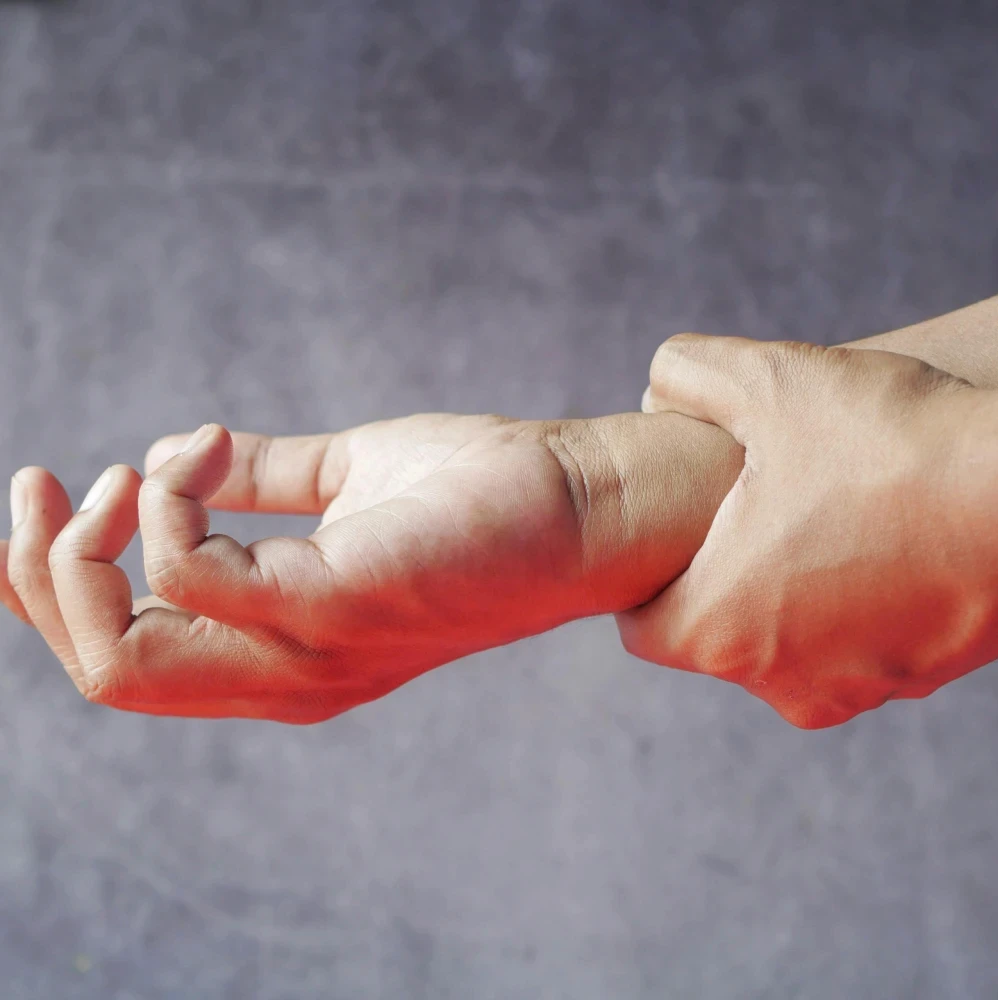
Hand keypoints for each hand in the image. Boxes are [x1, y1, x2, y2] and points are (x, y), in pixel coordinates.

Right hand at [1, 410, 740, 723]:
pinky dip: (170, 503)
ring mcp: (312, 651)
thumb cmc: (476, 494)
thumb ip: (261, 483)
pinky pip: (192, 573)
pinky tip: (205, 453)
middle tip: (49, 485)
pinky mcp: (340, 604)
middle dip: (37, 576)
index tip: (58, 492)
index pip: (124, 658)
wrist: (583, 501)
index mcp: (280, 650)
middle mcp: (286, 674)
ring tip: (133, 473)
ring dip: (81, 546)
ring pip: (121, 651)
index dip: (54, 588)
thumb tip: (173, 454)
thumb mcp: (343, 485)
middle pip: (103, 670)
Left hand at [622, 335, 997, 728]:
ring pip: (783, 641)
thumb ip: (685, 375)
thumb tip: (658, 387)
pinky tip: (870, 538)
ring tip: (815, 516)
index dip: (646, 576)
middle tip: (745, 511)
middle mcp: (779, 680)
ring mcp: (853, 687)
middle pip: (713, 632)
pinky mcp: (912, 679)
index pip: (640, 625)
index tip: (671, 534)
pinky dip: (846, 604)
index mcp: (720, 628)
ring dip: (785, 591)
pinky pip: (849, 644)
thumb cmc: (894, 443)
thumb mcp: (769, 382)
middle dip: (718, 576)